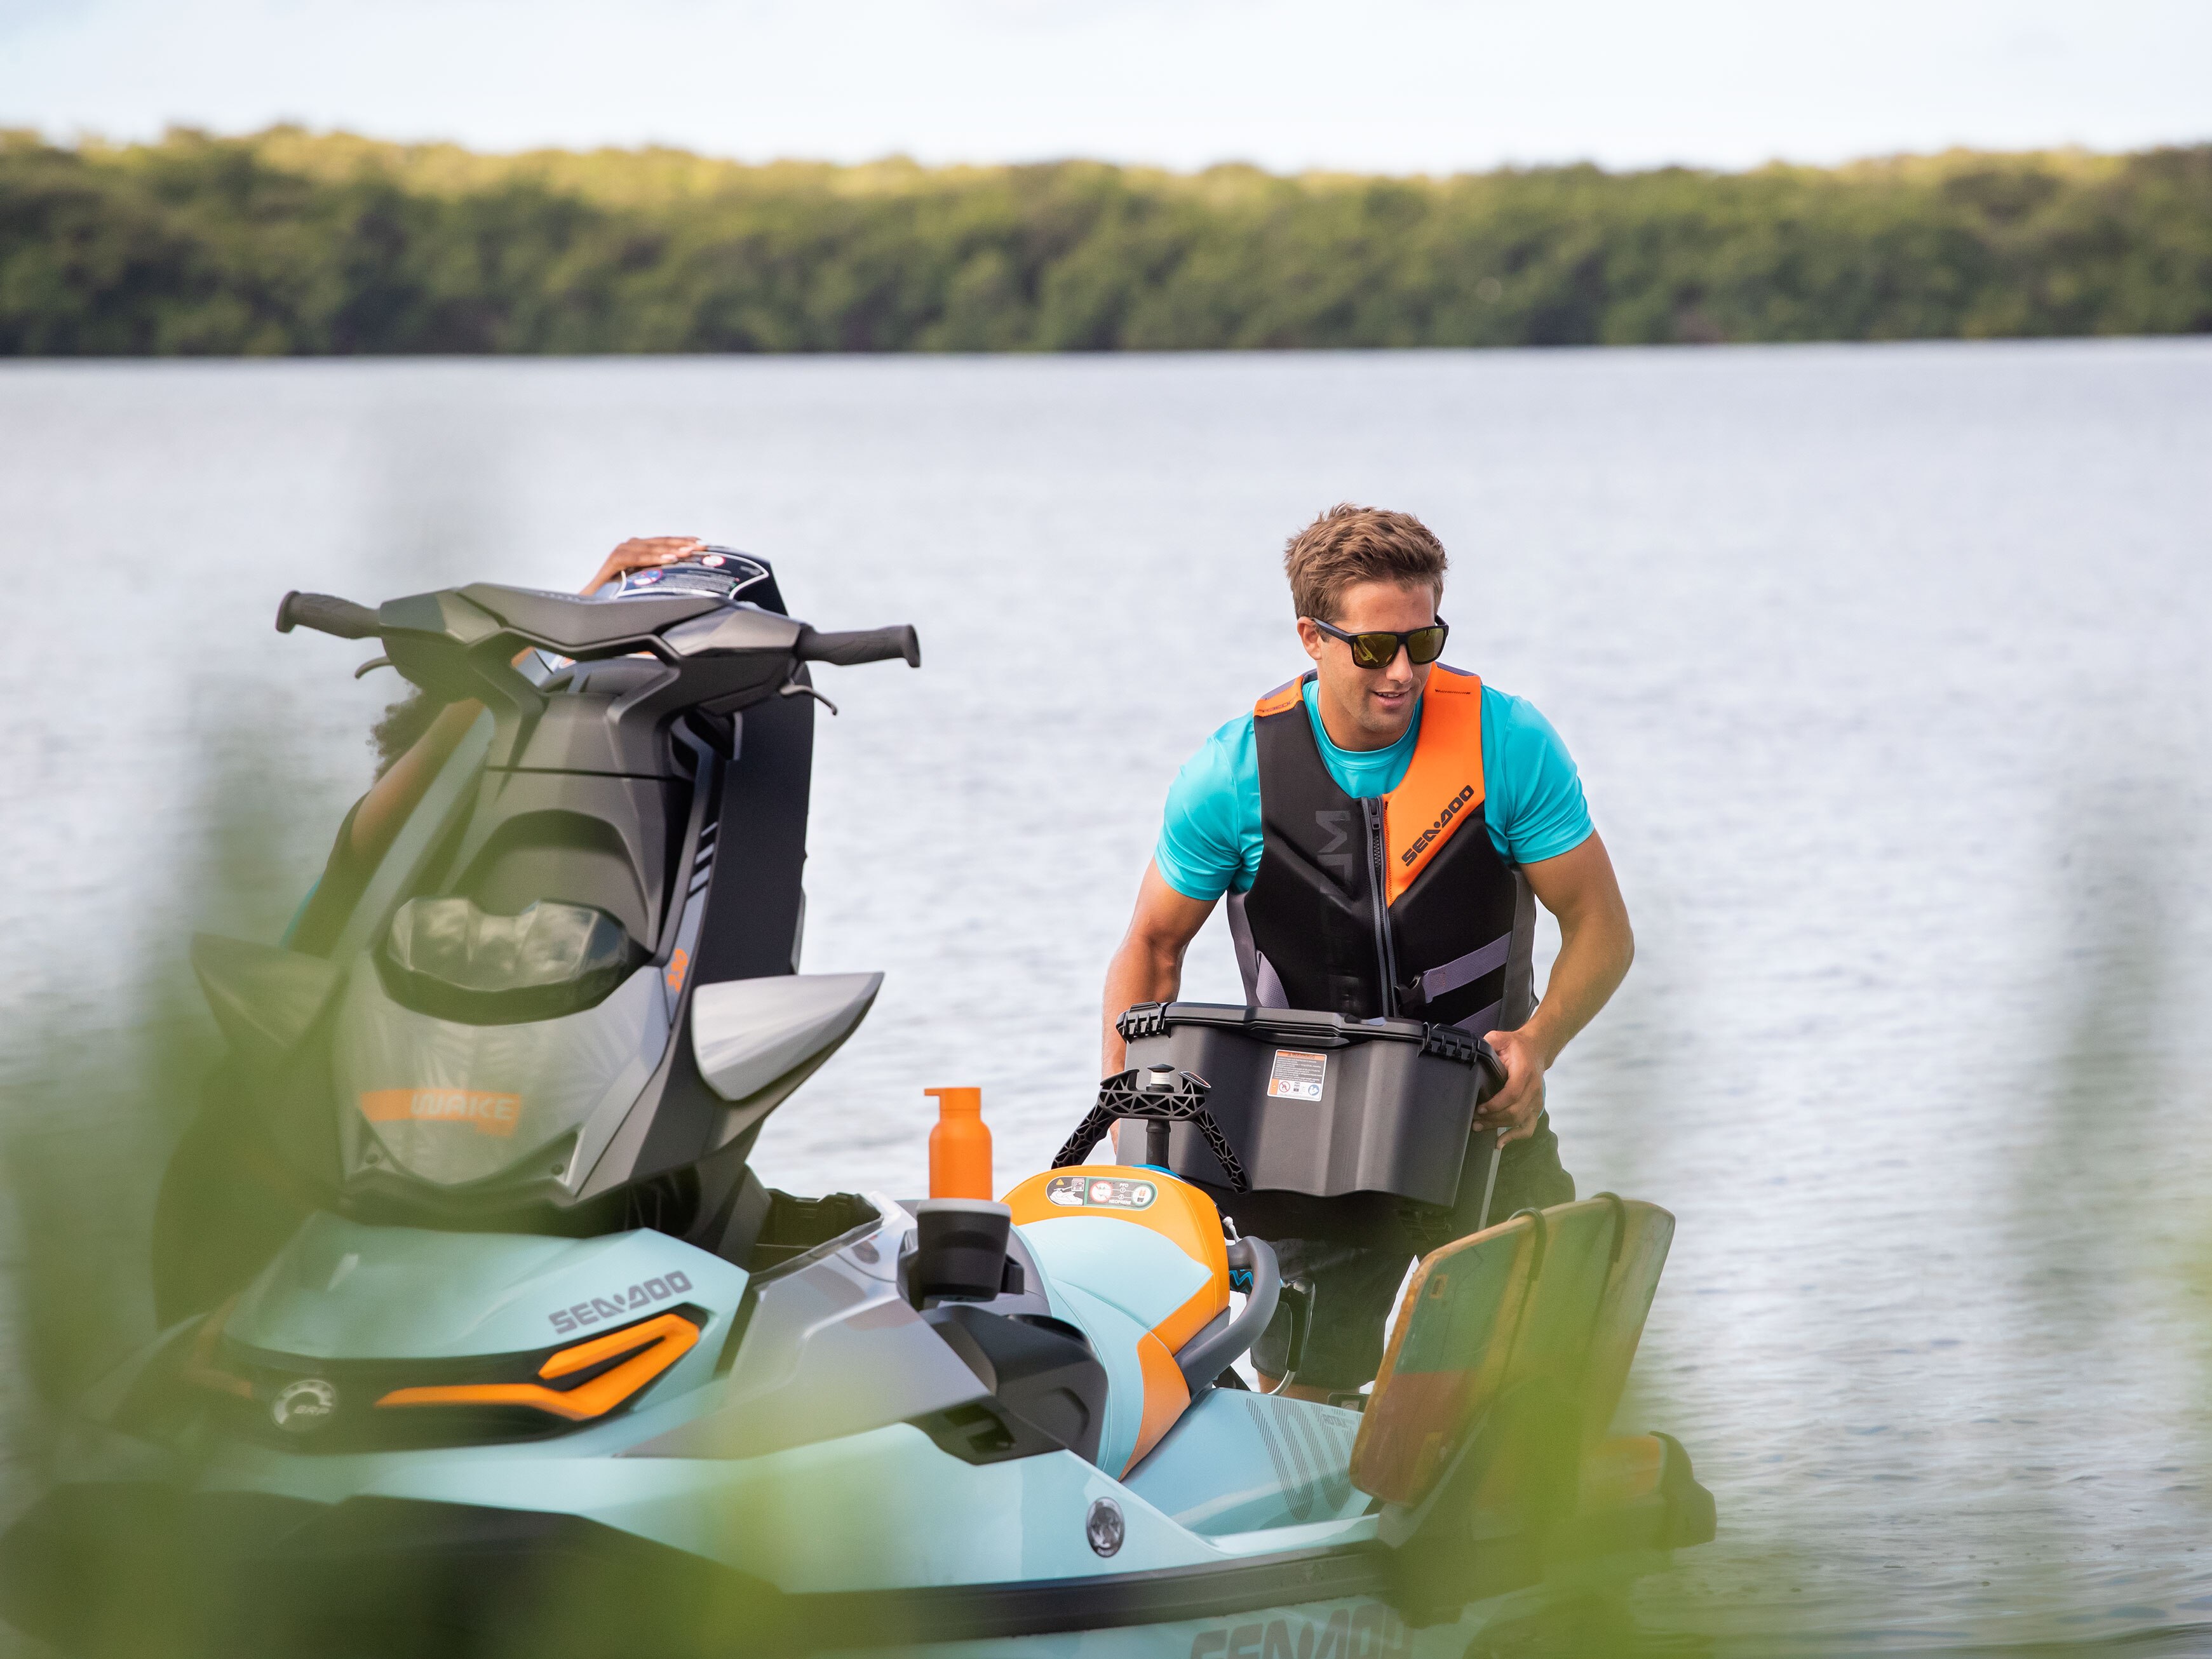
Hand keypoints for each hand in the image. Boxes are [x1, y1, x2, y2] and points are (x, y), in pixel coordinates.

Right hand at [582, 536, 704, 594]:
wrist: (594, 607)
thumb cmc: (620, 600)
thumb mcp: (646, 589)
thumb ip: (661, 582)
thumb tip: (687, 585)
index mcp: (640, 552)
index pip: (665, 543)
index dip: (683, 541)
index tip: (703, 544)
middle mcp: (631, 548)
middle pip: (660, 543)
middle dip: (682, 543)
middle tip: (702, 546)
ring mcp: (621, 553)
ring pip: (650, 547)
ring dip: (671, 548)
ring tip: (688, 552)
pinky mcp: (613, 562)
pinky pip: (634, 557)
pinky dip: (652, 557)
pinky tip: (669, 559)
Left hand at [1475, 1026, 1547, 1143]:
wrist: (1536, 1049)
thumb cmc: (1516, 1045)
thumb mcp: (1500, 1038)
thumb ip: (1488, 1044)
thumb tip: (1473, 1053)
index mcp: (1524, 1072)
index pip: (1512, 1094)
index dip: (1495, 1105)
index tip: (1479, 1108)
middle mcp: (1533, 1088)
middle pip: (1514, 1111)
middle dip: (1493, 1119)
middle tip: (1474, 1120)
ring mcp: (1536, 1100)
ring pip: (1519, 1120)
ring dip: (1498, 1127)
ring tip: (1479, 1127)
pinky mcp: (1536, 1107)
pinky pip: (1528, 1127)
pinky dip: (1515, 1137)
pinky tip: (1500, 1143)